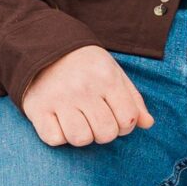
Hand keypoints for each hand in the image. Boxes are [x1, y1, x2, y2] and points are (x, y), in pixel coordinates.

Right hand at [20, 46, 154, 147]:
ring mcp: (59, 98)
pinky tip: (58, 121)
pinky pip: (54, 139)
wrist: (44, 46)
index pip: (127, 119)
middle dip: (103, 133)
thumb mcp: (114, 73)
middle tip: (94, 120)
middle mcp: (83, 88)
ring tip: (78, 122)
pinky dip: (58, 136)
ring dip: (81, 135)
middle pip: (105, 133)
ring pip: (80, 139)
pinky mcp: (37, 107)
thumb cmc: (86, 65)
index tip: (114, 116)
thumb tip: (148, 124)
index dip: (124, 125)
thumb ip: (133, 99)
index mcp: (106, 78)